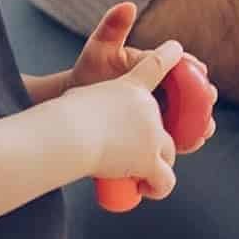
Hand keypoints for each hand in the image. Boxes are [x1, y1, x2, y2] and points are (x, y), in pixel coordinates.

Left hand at [70, 4, 218, 147]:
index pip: (180, 63)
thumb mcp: (99, 50)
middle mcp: (160, 87)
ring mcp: (157, 108)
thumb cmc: (88, 73)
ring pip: (186, 115)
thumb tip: (128, 5)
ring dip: (200, 121)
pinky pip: (173, 133)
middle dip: (203, 96)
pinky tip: (191, 144)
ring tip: (206, 128)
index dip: (194, 66)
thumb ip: (113, 28)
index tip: (202, 70)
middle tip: (210, 99)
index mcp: (153, 65)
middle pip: (189, 91)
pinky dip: (184, 138)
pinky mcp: (152, 129)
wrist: (75, 104)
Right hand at [76, 41, 181, 197]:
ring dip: (158, 165)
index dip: (170, 55)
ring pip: (168, 152)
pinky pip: (165, 179)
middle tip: (134, 154)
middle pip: (163, 124)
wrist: (67, 133)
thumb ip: (87, 107)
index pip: (156, 65)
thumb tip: (71, 124)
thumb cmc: (61, 118)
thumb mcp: (76, 100)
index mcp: (130, 86)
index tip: (178, 48)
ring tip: (142, 176)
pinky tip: (146, 189)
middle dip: (155, 141)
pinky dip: (158, 187)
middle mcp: (147, 106)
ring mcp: (152, 133)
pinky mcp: (150, 159)